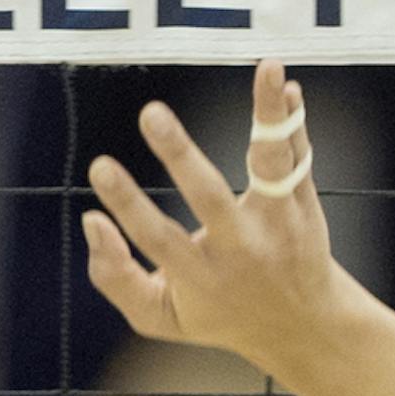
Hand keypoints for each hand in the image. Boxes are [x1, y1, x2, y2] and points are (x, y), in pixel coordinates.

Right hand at [85, 61, 346, 374]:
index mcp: (200, 277)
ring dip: (269, 116)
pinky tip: (283, 84)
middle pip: (211, 198)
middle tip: (151, 114)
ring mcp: (278, 224)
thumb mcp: (160, 316)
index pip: (158, 238)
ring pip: (273, 165)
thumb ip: (114, 277)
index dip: (126, 204)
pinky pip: (298, 156)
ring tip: (267, 69)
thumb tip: (91, 222)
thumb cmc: (218, 312)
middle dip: (180, 155)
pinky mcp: (303, 204)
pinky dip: (292, 119)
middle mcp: (242, 249)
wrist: (303, 326)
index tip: (100, 165)